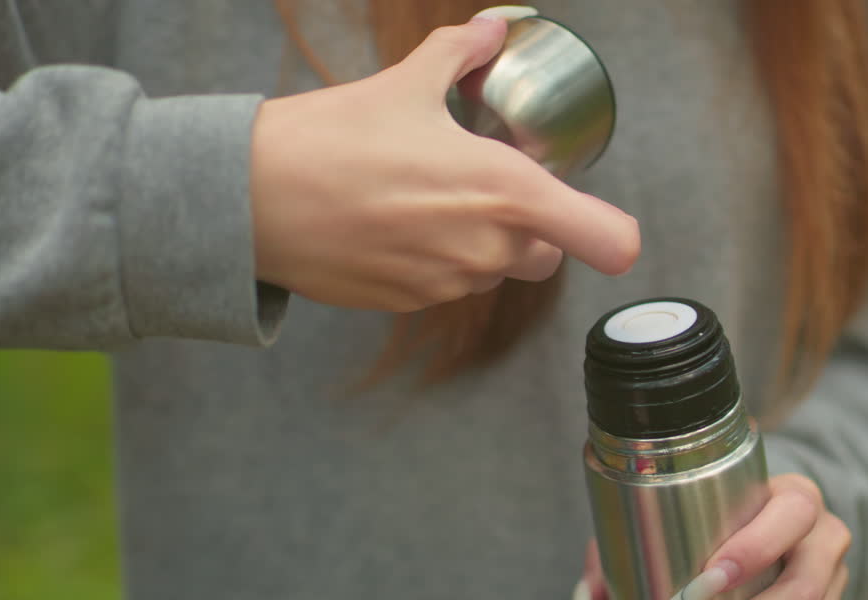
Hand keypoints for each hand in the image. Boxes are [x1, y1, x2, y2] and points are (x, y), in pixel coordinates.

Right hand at [249, 15, 639, 311]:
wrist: (254, 199)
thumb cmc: (333, 139)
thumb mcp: (405, 83)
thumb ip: (462, 54)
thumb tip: (493, 28)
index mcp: (506, 193)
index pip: (605, 239)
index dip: (613, 233)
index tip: (599, 219)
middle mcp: (487, 250)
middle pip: (546, 254)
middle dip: (530, 226)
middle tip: (486, 187)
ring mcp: (448, 284)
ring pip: (493, 272)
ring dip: (479, 244)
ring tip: (427, 199)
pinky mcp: (408, 303)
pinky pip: (445, 285)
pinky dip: (433, 261)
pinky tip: (392, 225)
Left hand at [573, 474, 850, 599]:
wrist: (762, 527)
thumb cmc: (703, 515)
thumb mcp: (666, 512)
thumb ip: (624, 547)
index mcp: (796, 499)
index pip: (786, 521)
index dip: (743, 559)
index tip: (682, 595)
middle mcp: (826, 543)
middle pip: (799, 597)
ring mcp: (835, 591)